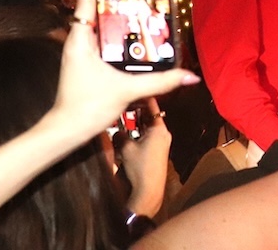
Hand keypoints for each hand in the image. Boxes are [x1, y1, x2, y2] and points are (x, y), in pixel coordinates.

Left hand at [50, 0, 199, 146]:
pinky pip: (101, 37)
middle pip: (91, 4)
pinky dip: (114, 28)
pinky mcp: (86, 61)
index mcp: (81, 38)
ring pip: (97, 21)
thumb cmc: (86, 107)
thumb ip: (161, 80)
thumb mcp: (127, 90)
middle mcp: (78, 40)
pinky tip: (131, 28)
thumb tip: (190, 76)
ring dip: (111, 7)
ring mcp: (81, 51)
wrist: (66, 131)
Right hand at [117, 98, 171, 216]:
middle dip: (136, 109)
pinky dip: (136, 132)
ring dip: (135, 122)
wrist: (148, 190)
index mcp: (159, 129)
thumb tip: (115, 129)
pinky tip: (125, 131)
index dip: (142, 96)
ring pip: (146, 126)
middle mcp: (162, 133)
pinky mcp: (155, 151)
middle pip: (149, 115)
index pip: (152, 106)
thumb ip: (119, 135)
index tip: (133, 87)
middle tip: (123, 100)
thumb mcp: (126, 148)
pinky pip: (145, 136)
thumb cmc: (140, 168)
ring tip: (122, 113)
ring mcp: (160, 142)